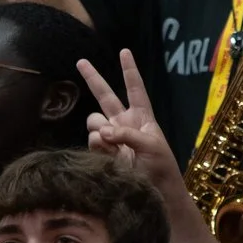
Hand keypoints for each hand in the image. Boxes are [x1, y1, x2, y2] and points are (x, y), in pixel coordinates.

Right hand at [79, 49, 187, 186]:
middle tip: (80, 61)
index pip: (135, 88)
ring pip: (94, 121)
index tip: (124, 51)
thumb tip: (102, 131)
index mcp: (142, 116)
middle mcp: (124, 123)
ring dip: (98, 126)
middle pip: (105, 96)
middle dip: (93, 78)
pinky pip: (92, 140)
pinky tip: (109, 154)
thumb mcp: (151, 145)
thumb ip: (127, 134)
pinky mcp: (102, 152)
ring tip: (110, 140)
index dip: (129, 70)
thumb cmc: (161, 166)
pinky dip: (98, 144)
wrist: (155, 191)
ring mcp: (111, 137)